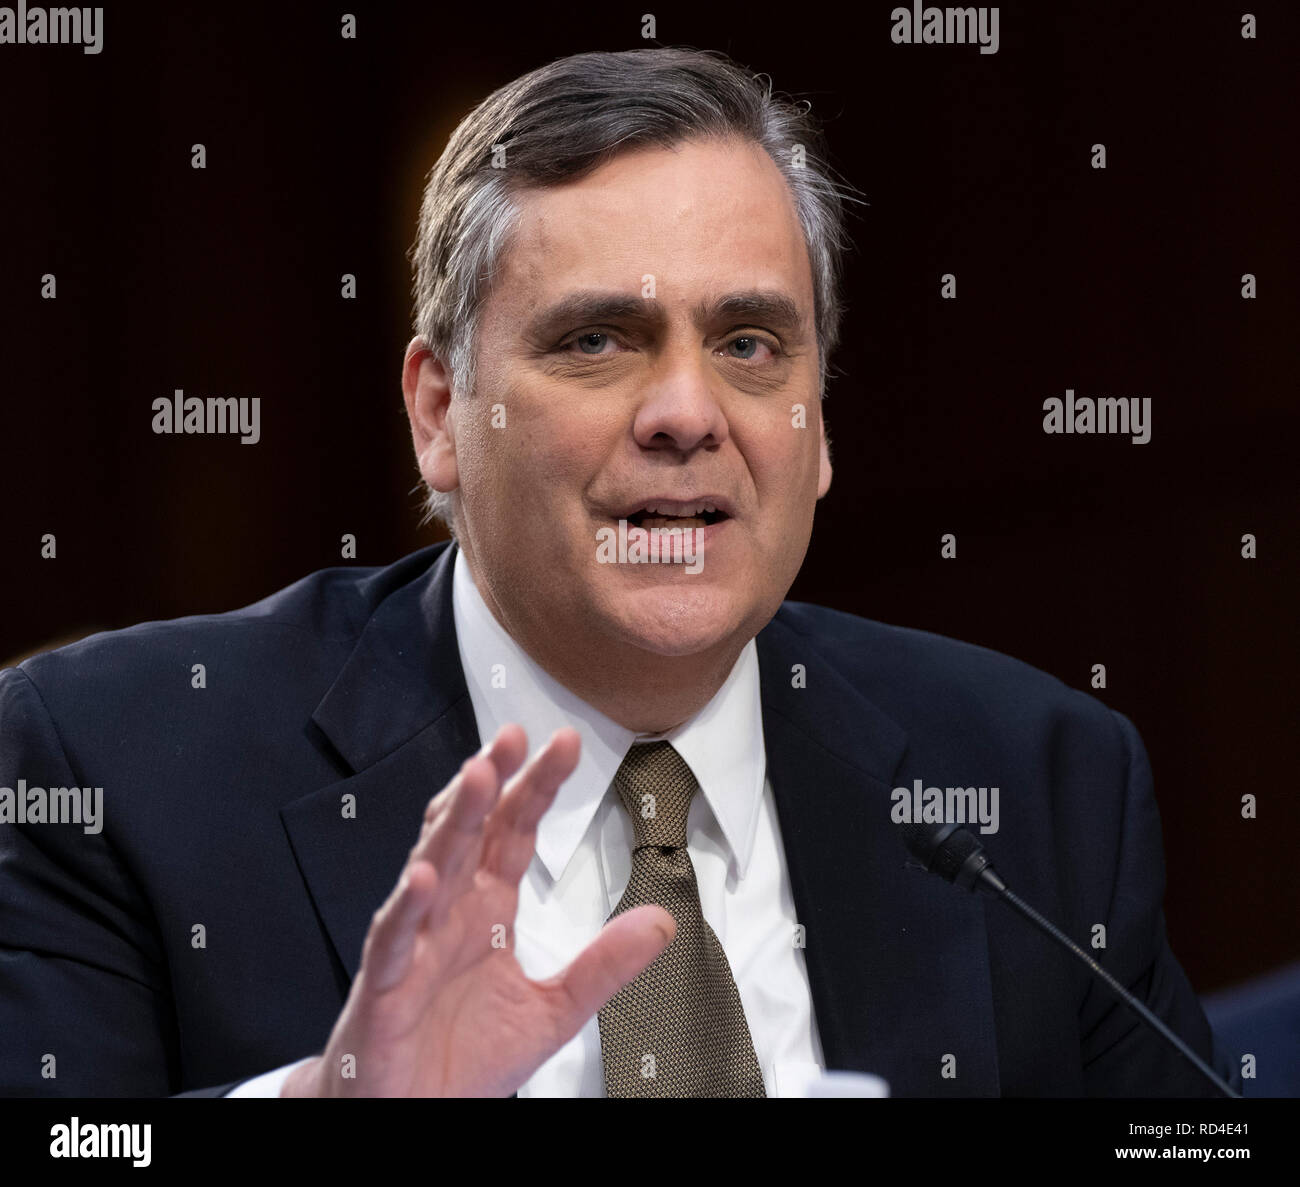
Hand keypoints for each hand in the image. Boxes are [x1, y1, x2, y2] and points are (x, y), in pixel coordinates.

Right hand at [281, 724, 673, 1095]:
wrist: (412, 1115)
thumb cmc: (465, 1057)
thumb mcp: (555, 1009)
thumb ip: (605, 965)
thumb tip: (662, 922)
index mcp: (487, 910)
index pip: (514, 833)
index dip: (537, 788)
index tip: (565, 745)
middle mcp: (450, 913)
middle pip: (471, 832)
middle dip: (492, 781)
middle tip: (515, 737)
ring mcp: (414, 942)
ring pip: (431, 867)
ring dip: (453, 822)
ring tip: (478, 777)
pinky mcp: (384, 985)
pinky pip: (393, 939)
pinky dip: (406, 908)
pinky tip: (424, 878)